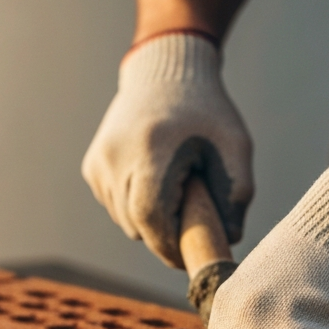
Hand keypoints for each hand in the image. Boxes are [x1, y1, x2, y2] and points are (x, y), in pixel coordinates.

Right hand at [82, 31, 252, 268]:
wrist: (166, 72)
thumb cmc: (207, 113)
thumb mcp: (235, 149)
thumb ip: (236, 197)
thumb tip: (228, 241)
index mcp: (152, 150)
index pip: (151, 217)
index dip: (170, 246)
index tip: (189, 257)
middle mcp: (116, 156)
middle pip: (138, 226)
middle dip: (165, 238)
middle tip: (191, 225)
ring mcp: (99, 161)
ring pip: (125, 221)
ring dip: (151, 221)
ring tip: (175, 192)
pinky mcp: (92, 166)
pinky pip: (115, 206)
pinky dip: (135, 206)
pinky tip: (153, 180)